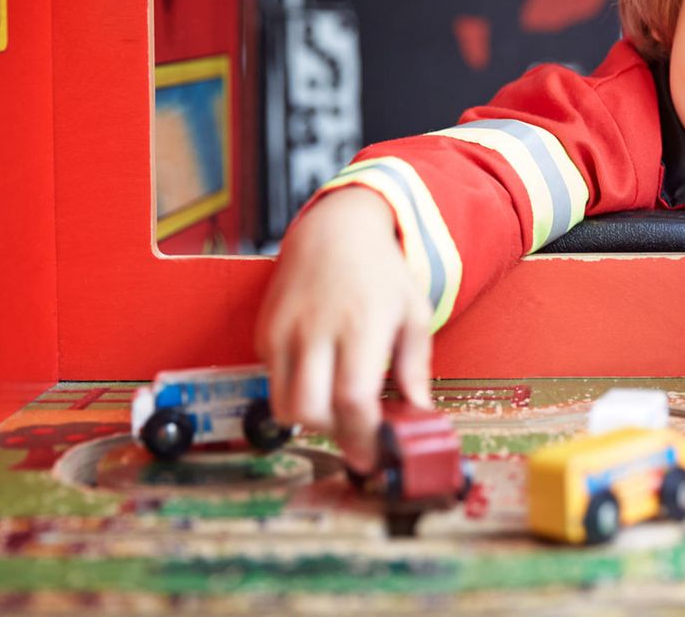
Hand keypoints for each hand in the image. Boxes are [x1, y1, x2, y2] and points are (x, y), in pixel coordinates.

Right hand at [255, 186, 433, 471]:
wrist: (334, 230)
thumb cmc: (380, 274)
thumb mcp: (414, 314)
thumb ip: (416, 368)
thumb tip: (419, 416)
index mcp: (361, 325)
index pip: (352, 399)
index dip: (363, 437)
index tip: (377, 455)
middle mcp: (317, 330)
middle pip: (310, 412)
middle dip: (336, 437)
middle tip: (359, 436)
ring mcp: (285, 331)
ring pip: (284, 407)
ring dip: (313, 422)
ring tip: (340, 410)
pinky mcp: (265, 333)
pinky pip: (275, 383)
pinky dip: (297, 394)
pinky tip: (321, 378)